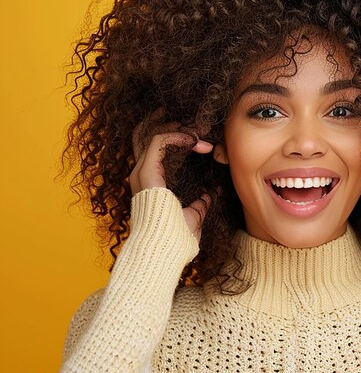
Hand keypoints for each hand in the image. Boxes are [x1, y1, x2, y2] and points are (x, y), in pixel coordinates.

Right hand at [129, 109, 214, 242]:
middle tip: (199, 124)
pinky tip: (196, 142)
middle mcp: (141, 173)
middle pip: (149, 133)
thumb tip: (208, 196)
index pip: (156, 147)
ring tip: (200, 132)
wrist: (165, 250)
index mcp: (150, 181)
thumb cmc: (175, 239)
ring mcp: (142, 171)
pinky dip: (178, 136)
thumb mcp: (192, 216)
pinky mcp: (146, 171)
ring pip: (154, 132)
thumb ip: (199, 204)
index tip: (202, 140)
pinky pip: (159, 140)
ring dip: (180, 128)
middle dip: (174, 123)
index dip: (177, 136)